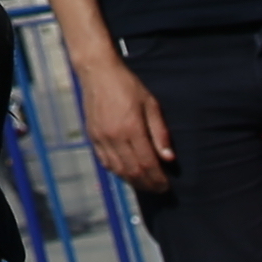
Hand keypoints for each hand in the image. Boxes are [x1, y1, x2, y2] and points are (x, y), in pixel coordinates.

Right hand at [71, 52, 171, 194]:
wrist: (98, 73)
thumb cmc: (128, 86)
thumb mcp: (151, 104)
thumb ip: (160, 133)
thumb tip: (169, 158)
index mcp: (132, 128)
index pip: (147, 163)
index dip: (158, 178)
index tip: (167, 185)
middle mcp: (114, 137)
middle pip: (133, 171)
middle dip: (148, 184)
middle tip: (159, 189)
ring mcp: (101, 138)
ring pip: (118, 170)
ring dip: (133, 181)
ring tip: (145, 184)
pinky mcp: (92, 136)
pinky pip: (105, 162)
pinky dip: (117, 172)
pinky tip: (127, 173)